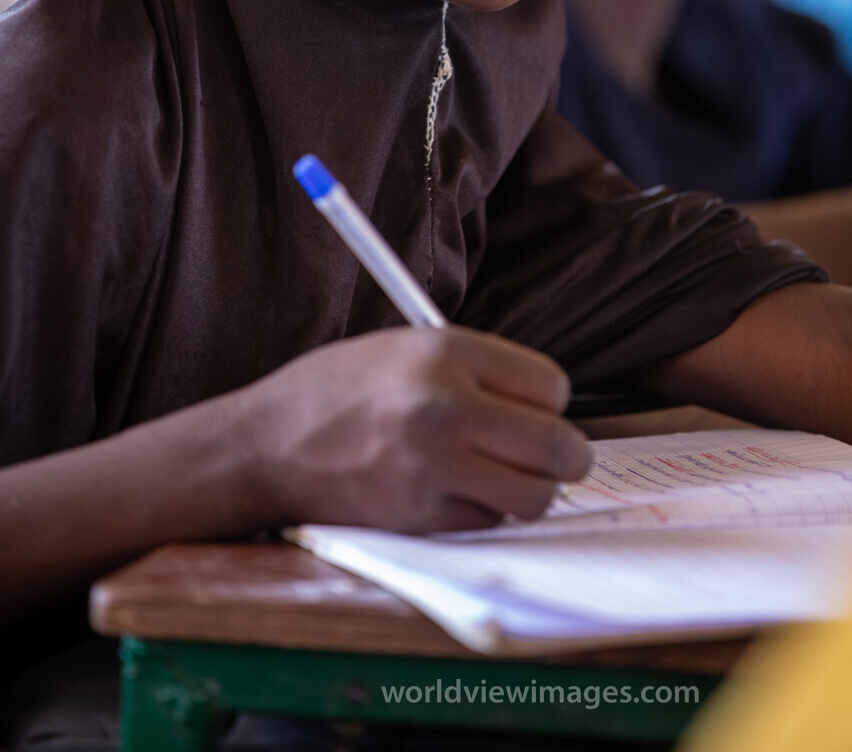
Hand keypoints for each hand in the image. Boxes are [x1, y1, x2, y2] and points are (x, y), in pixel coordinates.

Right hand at [233, 326, 590, 533]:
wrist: (266, 444)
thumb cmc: (336, 391)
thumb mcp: (407, 348)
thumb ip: (476, 371)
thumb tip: (546, 405)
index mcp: (446, 352)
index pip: (551, 386)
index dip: (551, 402)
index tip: (540, 410)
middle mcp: (446, 406)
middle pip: (556, 446)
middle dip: (565, 457)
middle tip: (558, 458)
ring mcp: (432, 466)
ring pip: (531, 496)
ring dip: (526, 491)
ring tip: (500, 475)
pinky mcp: (418, 516)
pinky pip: (485, 522)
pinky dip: (479, 513)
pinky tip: (449, 491)